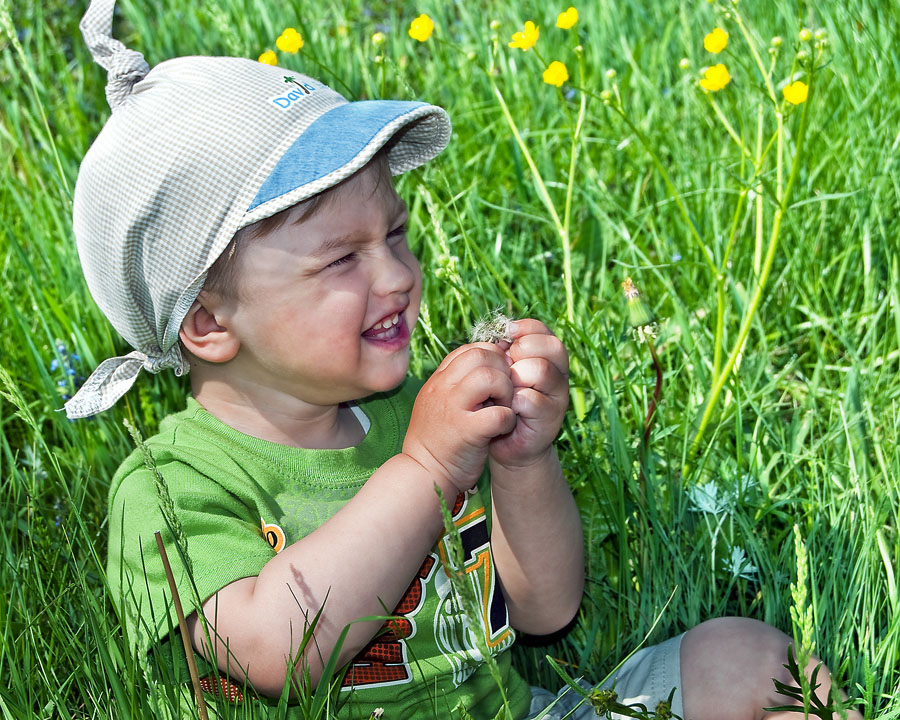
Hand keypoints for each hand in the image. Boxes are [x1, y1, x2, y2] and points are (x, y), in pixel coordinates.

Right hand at [403, 343, 515, 492]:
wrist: (424, 475)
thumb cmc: (438, 439)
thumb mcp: (440, 402)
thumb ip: (458, 382)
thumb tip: (489, 362)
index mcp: (439, 379)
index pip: (471, 349)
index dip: (492, 358)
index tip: (498, 377)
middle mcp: (443, 388)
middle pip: (482, 355)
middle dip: (501, 369)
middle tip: (503, 392)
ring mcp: (453, 408)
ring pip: (490, 377)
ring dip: (506, 391)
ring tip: (503, 407)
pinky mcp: (467, 432)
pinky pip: (499, 413)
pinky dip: (508, 419)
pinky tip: (502, 428)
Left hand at [488, 319, 568, 469]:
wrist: (505, 440)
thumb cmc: (501, 399)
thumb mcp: (503, 371)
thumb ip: (504, 352)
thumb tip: (499, 336)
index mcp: (548, 357)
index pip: (543, 330)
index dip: (524, 329)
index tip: (505, 337)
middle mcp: (559, 373)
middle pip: (550, 346)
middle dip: (522, 351)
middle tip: (507, 367)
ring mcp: (558, 396)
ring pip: (540, 370)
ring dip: (516, 377)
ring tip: (505, 389)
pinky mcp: (550, 418)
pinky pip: (529, 399)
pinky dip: (512, 402)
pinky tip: (505, 408)